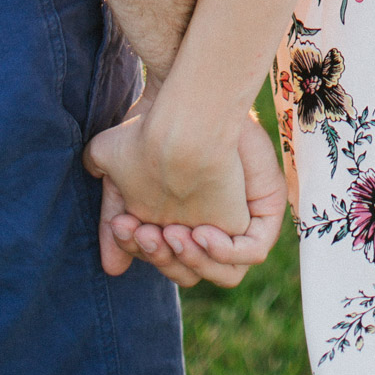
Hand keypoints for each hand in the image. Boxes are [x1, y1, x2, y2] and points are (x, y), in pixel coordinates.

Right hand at [90, 105, 286, 287]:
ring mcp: (238, 224)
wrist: (189, 102)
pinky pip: (249, 253)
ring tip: (174, 232)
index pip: (165, 259)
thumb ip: (114, 218)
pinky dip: (222, 252)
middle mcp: (212, 228)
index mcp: (182, 224)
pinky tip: (199, 232)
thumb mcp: (122, 174)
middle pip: (187, 270)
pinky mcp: (262, 216)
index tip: (127, 226)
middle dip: (163, 256)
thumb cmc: (151, 130)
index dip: (143, 250)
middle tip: (148, 231)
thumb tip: (112, 269)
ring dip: (190, 259)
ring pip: (219, 271)